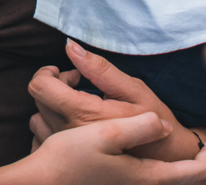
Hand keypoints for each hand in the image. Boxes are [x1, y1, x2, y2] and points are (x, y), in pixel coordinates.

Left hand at [28, 40, 201, 161]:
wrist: (166, 159)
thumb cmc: (153, 121)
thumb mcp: (133, 89)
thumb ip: (99, 68)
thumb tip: (70, 46)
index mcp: (83, 115)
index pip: (40, 87)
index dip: (50, 73)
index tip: (71, 73)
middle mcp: (70, 134)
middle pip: (38, 99)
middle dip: (56, 85)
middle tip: (80, 84)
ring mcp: (67, 149)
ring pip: (38, 117)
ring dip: (53, 105)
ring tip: (79, 103)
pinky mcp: (68, 158)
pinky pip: (43, 136)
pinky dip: (53, 123)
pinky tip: (75, 122)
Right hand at [29, 112, 205, 184]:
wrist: (41, 183)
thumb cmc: (71, 160)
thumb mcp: (106, 132)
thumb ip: (141, 125)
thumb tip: (165, 124)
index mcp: (148, 177)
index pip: (197, 174)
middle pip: (185, 181)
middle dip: (195, 163)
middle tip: (196, 142)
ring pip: (165, 180)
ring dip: (174, 165)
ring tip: (167, 141)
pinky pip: (146, 180)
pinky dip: (152, 168)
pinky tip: (135, 151)